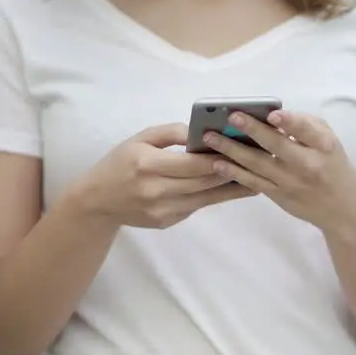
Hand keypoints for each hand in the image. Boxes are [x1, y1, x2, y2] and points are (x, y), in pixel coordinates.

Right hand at [72, 123, 252, 228]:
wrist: (98, 201)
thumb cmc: (120, 163)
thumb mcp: (140, 138)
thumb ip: (171, 133)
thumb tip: (201, 132)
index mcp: (148, 165)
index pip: (193, 163)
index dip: (219, 157)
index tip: (242, 148)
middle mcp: (156, 190)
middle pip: (205, 182)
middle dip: (233, 172)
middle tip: (258, 163)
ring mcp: (162, 210)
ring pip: (206, 198)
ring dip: (232, 189)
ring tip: (256, 179)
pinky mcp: (166, 222)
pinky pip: (195, 206)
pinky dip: (213, 196)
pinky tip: (231, 189)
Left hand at [202, 110, 355, 231]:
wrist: (340, 207)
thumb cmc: (331, 164)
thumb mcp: (328, 140)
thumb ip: (304, 125)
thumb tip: (271, 116)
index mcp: (324, 146)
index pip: (307, 131)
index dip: (290, 122)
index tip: (272, 113)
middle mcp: (307, 165)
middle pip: (277, 146)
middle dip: (252, 131)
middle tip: (230, 117)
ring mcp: (290, 183)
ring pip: (258, 165)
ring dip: (232, 150)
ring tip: (210, 138)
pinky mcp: (278, 196)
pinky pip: (253, 183)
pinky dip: (234, 172)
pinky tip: (217, 163)